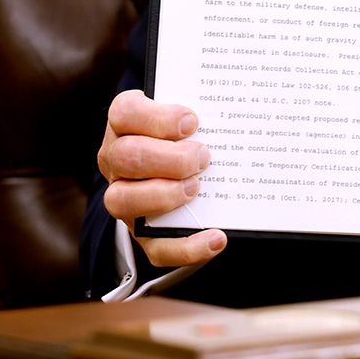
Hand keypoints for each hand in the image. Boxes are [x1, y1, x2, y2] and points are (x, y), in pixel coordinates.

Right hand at [98, 89, 227, 268]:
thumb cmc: (187, 133)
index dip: (157, 119)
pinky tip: (217, 237)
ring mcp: (124, 197)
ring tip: (197, 187)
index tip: (192, 122)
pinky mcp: (142, 232)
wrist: (179, 165)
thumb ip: (206, 110)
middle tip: (203, 157)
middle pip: (125, 156)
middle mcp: (116, 159)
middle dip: (169, 159)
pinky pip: (155, 248)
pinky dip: (188, 247)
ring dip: (165, 195)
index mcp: (125, 123)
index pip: (125, 113)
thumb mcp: (189, 115)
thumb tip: (243, 110)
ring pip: (122, 200)